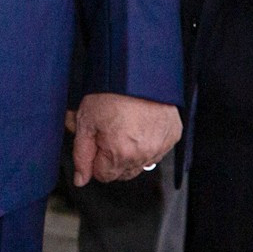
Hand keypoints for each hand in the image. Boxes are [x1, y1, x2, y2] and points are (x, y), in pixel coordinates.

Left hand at [66, 93, 181, 185]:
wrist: (137, 71)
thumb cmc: (109, 93)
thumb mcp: (85, 122)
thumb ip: (81, 155)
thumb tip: (80, 180)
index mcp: (119, 154)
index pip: (103, 175)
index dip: (95, 159)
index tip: (95, 141)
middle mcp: (143, 156)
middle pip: (122, 172)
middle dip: (111, 157)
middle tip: (107, 132)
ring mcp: (160, 147)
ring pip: (140, 163)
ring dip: (130, 151)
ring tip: (124, 126)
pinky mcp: (172, 136)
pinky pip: (156, 150)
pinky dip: (148, 142)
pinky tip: (139, 124)